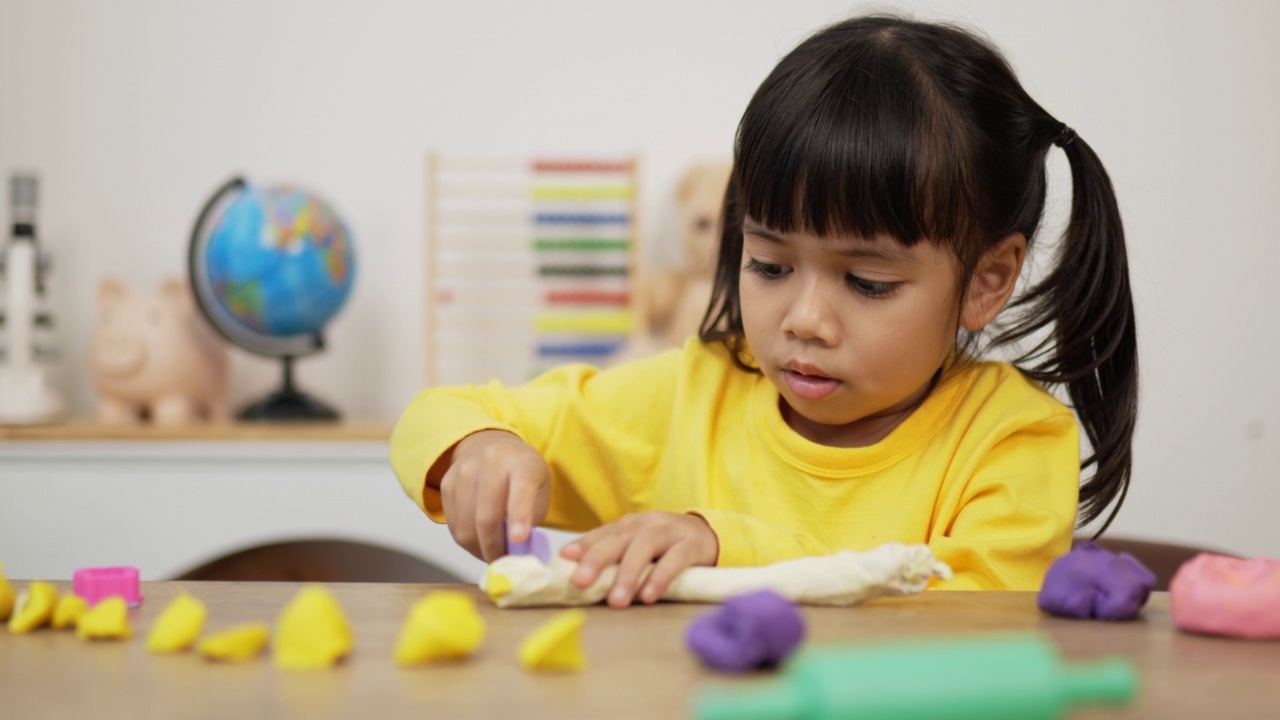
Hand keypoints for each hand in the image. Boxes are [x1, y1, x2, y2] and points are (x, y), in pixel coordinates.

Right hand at [438, 430, 550, 561]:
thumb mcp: (540, 490)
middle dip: (495, 548)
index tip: (519, 540)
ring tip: (493, 553)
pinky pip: (454, 526)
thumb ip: (531, 519)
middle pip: (487, 517)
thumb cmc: (522, 475)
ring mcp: (463, 471)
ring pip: (466, 527)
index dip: (519, 517)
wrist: (492, 448)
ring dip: (480, 549)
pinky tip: (480, 540)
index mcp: (521, 462)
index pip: (521, 491)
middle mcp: (490, 461)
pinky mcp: (446, 484)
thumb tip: (517, 555)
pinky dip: (468, 542)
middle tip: (504, 562)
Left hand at [560, 512, 718, 608]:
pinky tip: (649, 596)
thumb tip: (578, 576)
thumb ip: (615, 559)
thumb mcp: (640, 549)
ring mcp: (671, 532)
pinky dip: (661, 576)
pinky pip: (676, 559)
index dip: (584, 544)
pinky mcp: (694, 545)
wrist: (712, 536)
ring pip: (645, 546)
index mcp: (631, 525)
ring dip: (628, 573)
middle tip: (581, 582)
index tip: (565, 558)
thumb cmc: (667, 548)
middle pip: (619, 538)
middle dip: (598, 559)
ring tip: (616, 601)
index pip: (603, 533)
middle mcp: (648, 524)